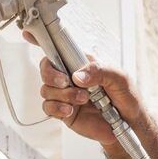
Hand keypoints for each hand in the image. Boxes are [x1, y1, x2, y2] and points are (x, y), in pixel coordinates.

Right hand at [25, 33, 147, 146]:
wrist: (129, 124)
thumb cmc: (126, 97)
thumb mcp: (119, 78)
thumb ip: (99, 72)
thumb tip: (77, 76)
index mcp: (81, 62)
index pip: (59, 48)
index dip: (42, 40)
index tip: (28, 34)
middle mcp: (69, 76)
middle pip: (46, 68)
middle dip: (51, 74)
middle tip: (66, 82)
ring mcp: (65, 93)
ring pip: (46, 89)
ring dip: (62, 94)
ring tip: (83, 100)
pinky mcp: (63, 111)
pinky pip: (48, 107)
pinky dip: (57, 108)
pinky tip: (69, 110)